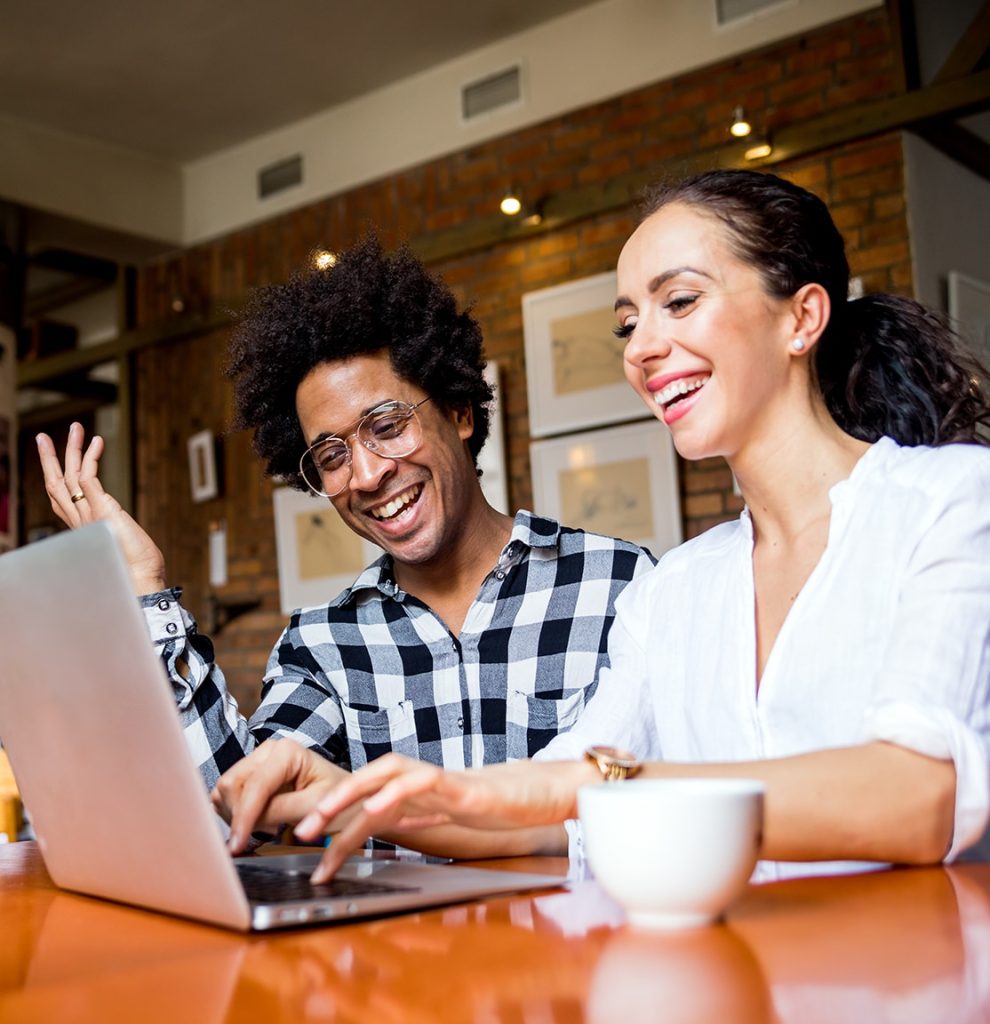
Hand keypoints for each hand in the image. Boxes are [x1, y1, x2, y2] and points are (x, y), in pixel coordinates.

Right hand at [36, 422, 165, 593]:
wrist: (139, 580)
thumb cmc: (135, 567)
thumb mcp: (119, 542)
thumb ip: (112, 531)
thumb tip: (117, 526)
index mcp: (81, 527)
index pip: (59, 498)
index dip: (53, 477)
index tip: (53, 461)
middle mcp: (80, 520)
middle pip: (56, 483)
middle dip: (50, 458)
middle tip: (43, 437)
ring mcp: (88, 514)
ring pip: (70, 475)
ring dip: (72, 448)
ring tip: (76, 427)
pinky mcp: (101, 509)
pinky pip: (89, 478)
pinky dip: (91, 458)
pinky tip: (96, 442)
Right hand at [212, 739, 352, 853]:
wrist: (348, 798)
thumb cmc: (340, 800)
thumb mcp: (315, 807)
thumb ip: (280, 810)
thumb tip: (248, 821)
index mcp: (286, 751)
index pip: (254, 786)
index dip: (243, 817)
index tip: (237, 845)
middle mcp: (267, 750)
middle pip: (231, 785)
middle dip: (238, 815)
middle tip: (265, 833)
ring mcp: (257, 761)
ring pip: (225, 791)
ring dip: (236, 815)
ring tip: (269, 825)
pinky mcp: (251, 775)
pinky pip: (227, 797)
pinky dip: (237, 814)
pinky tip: (261, 821)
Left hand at [296, 754, 586, 882]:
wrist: (537, 796)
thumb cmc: (490, 806)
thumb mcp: (440, 816)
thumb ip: (410, 815)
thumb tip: (377, 825)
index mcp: (411, 790)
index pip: (364, 801)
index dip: (334, 822)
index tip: (307, 850)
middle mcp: (418, 779)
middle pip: (364, 781)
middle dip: (328, 805)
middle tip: (298, 833)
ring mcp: (437, 779)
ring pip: (384, 775)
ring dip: (348, 796)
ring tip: (321, 820)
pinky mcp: (460, 786)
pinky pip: (422, 782)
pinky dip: (395, 791)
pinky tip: (374, 808)